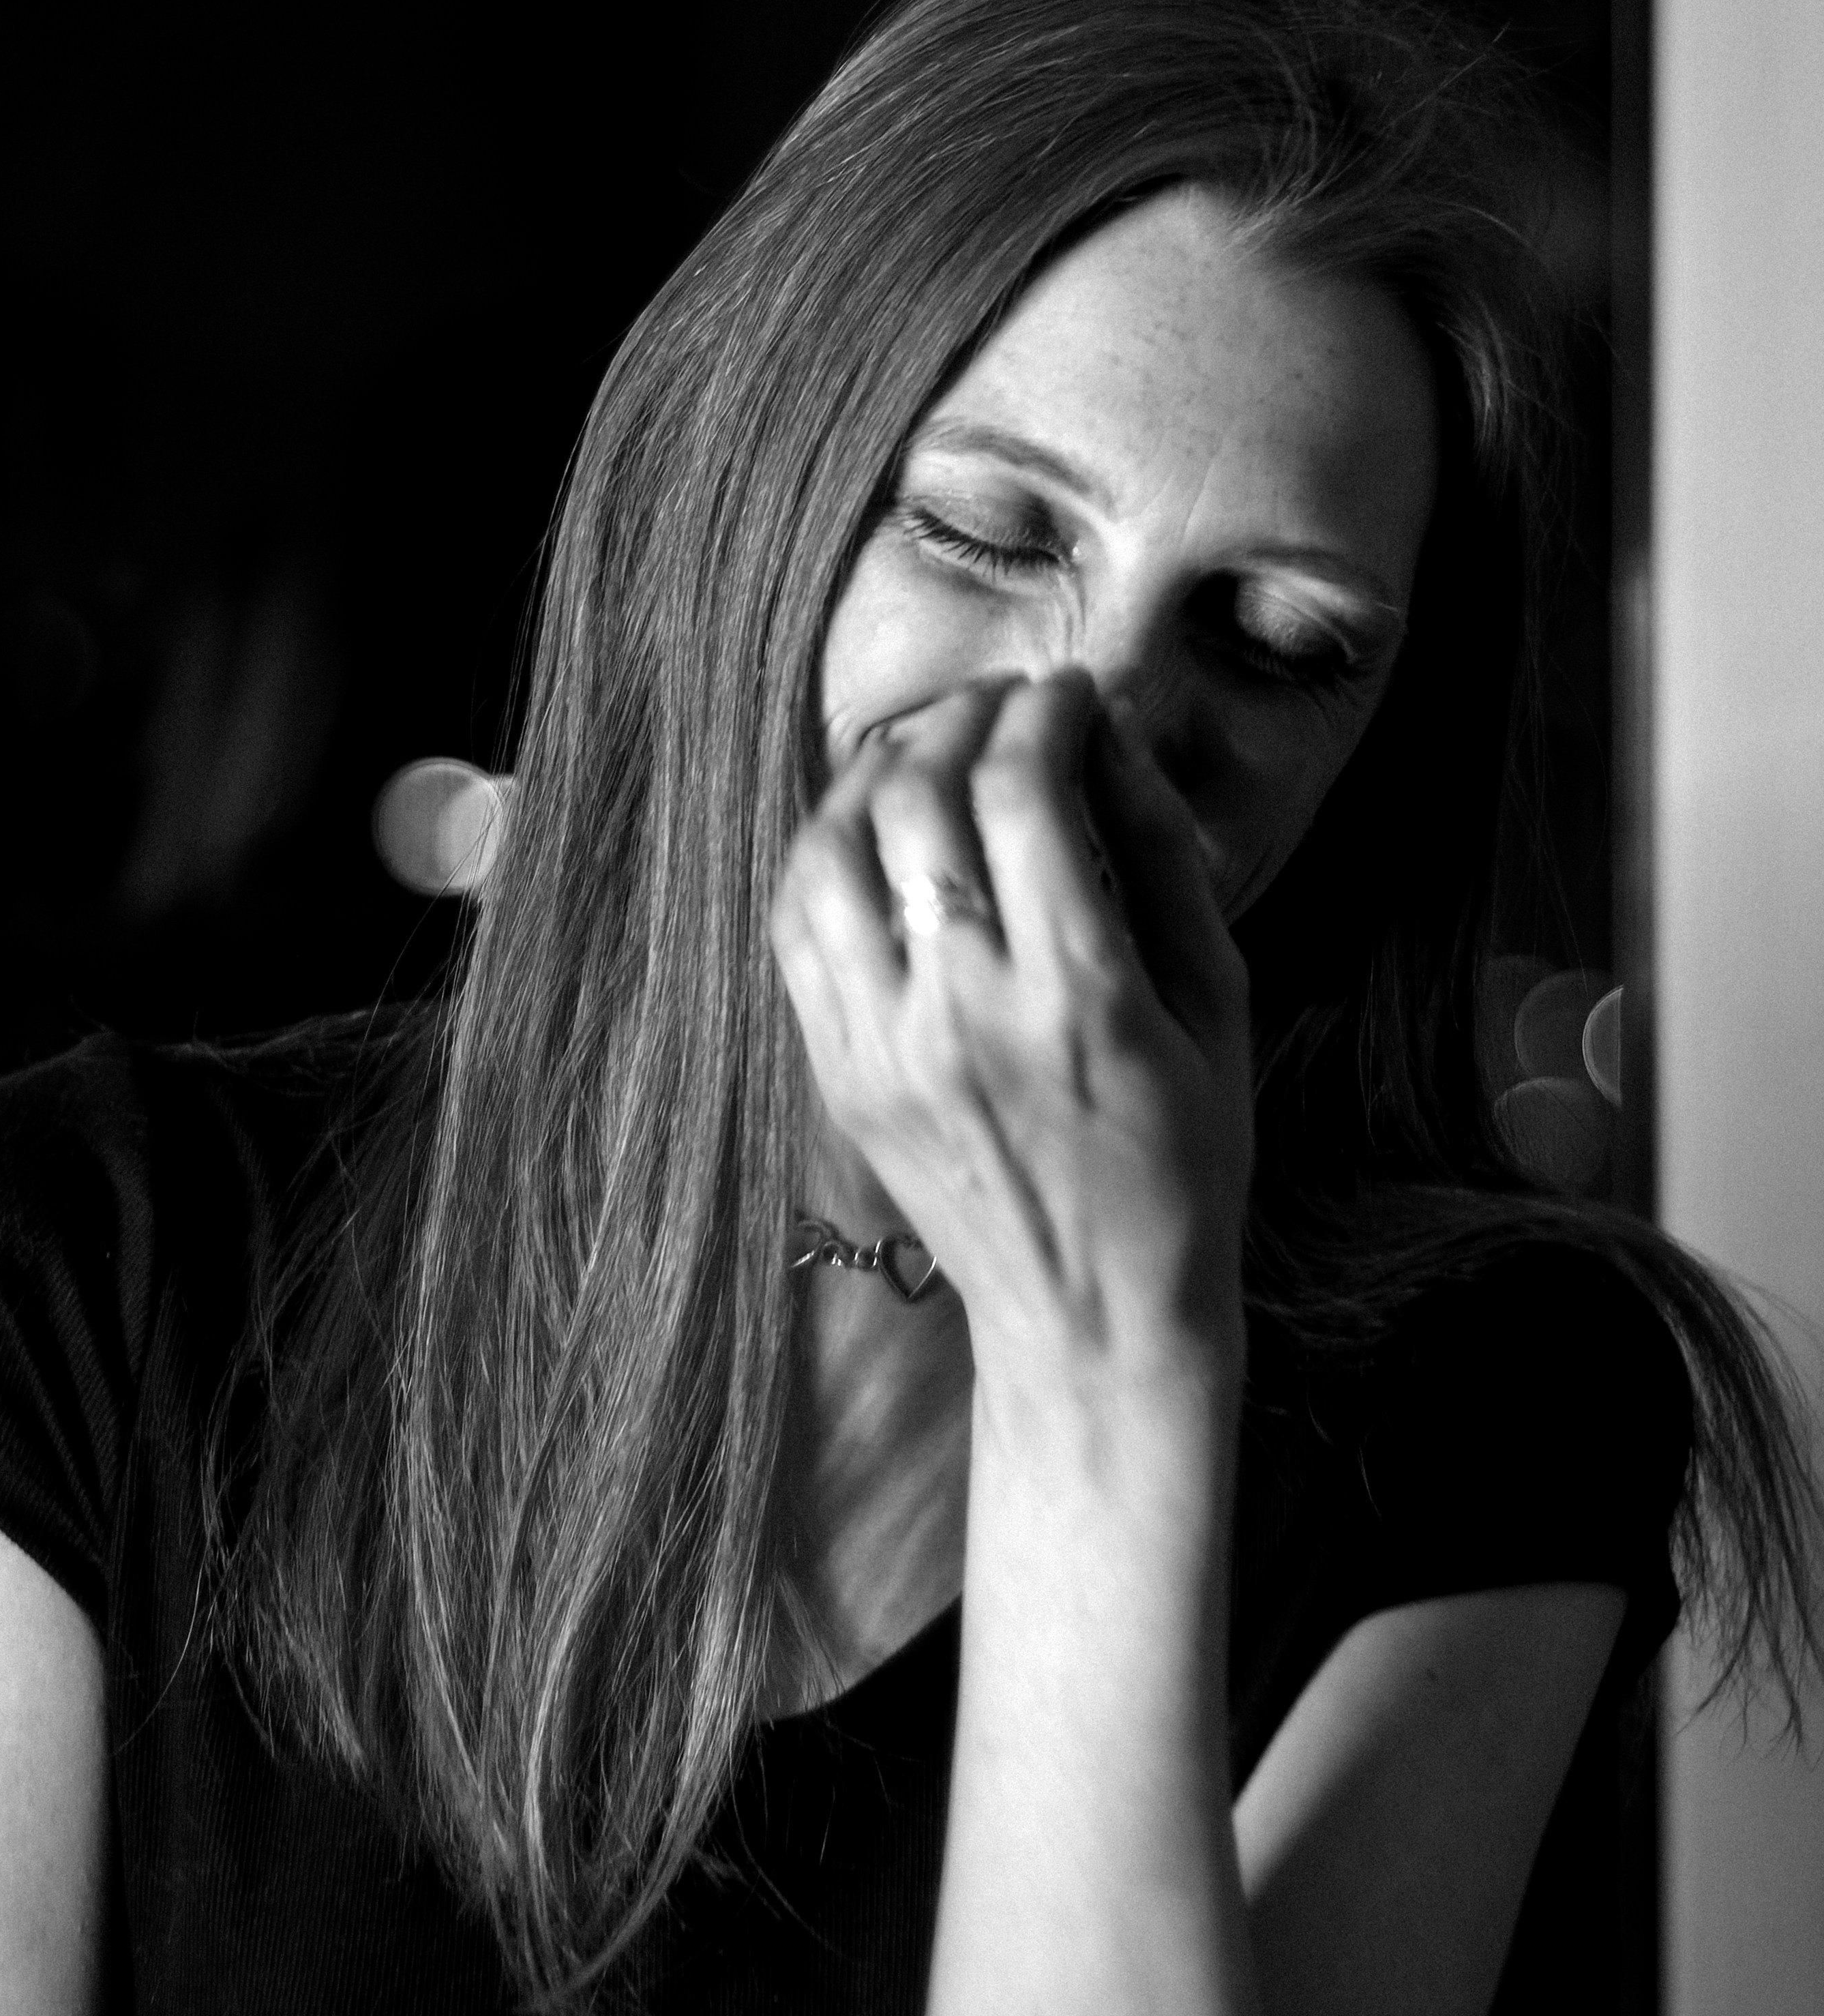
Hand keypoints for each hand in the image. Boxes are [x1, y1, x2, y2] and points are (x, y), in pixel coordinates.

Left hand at [771, 669, 1252, 1459]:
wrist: (1094, 1319)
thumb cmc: (1185, 1162)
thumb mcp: (1219, 1007)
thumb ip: (1163, 859)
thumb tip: (1114, 733)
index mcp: (1076, 998)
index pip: (1024, 791)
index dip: (1045, 714)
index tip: (1072, 696)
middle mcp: (961, 1016)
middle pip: (918, 800)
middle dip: (963, 719)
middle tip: (1005, 707)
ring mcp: (881, 1049)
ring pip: (832, 851)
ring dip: (877, 771)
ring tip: (928, 747)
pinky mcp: (836, 1076)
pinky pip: (796, 927)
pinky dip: (825, 849)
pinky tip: (871, 824)